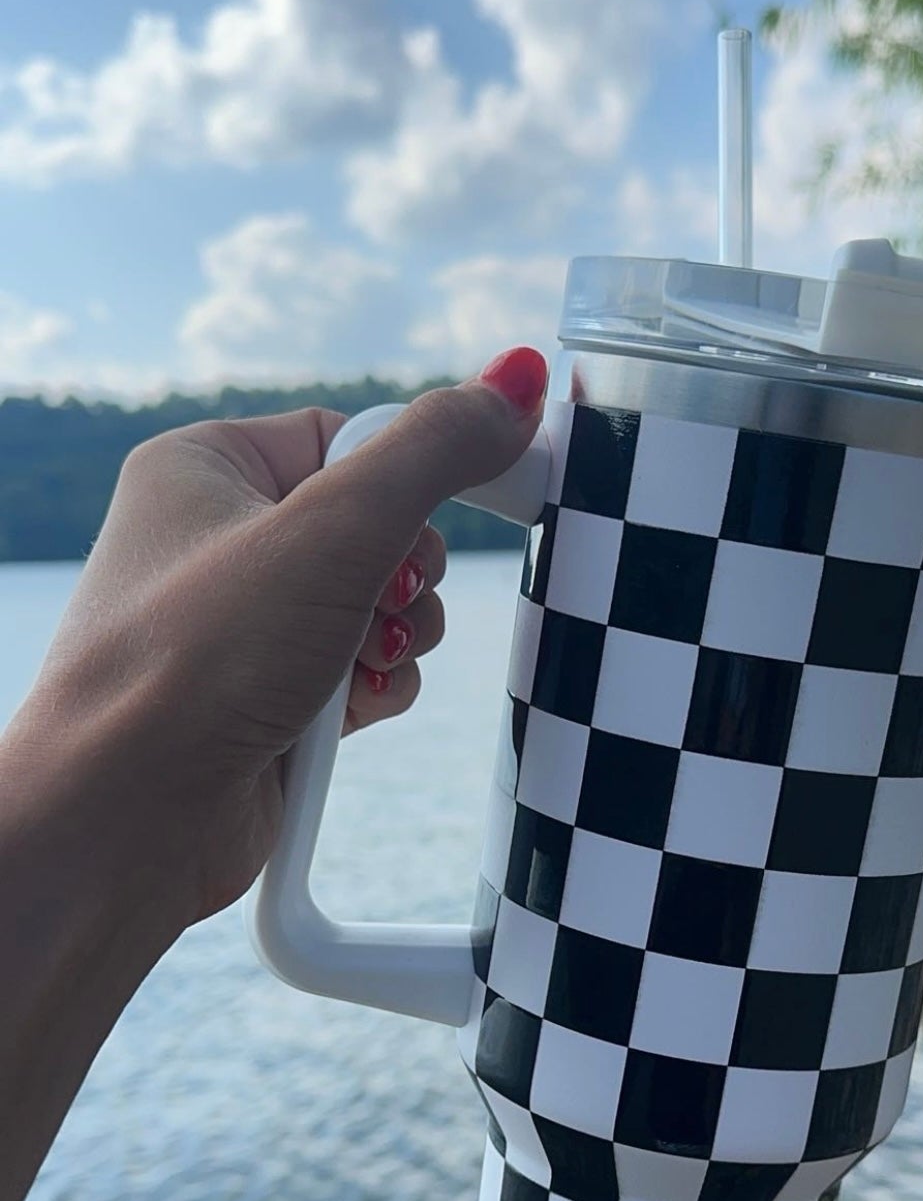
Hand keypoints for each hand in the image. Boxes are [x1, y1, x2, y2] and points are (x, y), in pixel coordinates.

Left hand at [9, 347, 545, 930]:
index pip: (350, 435)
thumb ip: (435, 451)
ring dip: (400, 636)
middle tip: (381, 602)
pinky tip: (352, 710)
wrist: (128, 821)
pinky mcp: (265, 697)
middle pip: (379, 523)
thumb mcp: (336, 530)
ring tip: (362, 664)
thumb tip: (517, 380)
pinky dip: (376, 688)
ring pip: (380, 603)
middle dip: (408, 575)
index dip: (412, 475)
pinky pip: (361, 670)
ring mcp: (240, 624)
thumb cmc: (198, 664)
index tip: (461, 509)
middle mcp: (216, 538)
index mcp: (205, 466)